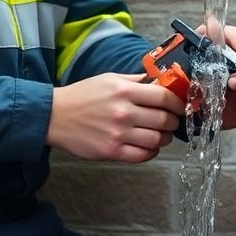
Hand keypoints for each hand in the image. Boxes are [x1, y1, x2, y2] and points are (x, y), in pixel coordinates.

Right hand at [48, 73, 184, 162]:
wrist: (55, 116)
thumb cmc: (82, 96)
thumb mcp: (109, 79)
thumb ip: (135, 80)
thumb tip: (159, 81)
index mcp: (124, 91)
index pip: (164, 97)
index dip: (178, 103)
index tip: (181, 107)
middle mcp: (123, 112)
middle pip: (164, 120)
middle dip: (173, 122)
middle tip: (171, 121)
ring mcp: (118, 134)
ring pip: (157, 140)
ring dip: (164, 138)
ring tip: (161, 134)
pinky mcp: (112, 151)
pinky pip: (142, 155)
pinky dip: (151, 152)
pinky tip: (149, 146)